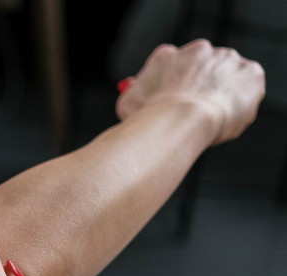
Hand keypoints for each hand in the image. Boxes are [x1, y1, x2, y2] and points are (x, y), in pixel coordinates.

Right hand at [117, 39, 264, 144]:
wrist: (183, 120)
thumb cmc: (151, 118)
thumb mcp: (128, 105)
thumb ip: (133, 95)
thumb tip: (132, 94)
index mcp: (166, 56)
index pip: (171, 67)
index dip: (172, 89)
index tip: (171, 104)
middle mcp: (198, 50)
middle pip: (202, 71)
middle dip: (199, 91)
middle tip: (193, 116)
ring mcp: (226, 59)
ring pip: (225, 80)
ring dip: (220, 97)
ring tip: (209, 122)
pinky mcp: (250, 72)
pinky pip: (248, 90)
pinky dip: (239, 106)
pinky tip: (224, 120)